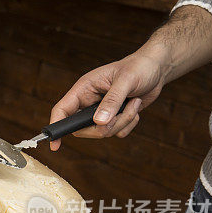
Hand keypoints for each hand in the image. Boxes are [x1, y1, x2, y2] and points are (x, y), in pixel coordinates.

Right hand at [49, 51, 166, 149]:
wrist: (156, 68)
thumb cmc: (139, 67)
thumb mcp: (126, 81)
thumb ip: (112, 101)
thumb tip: (99, 122)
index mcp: (84, 89)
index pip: (62, 110)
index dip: (56, 126)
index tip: (54, 144)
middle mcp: (89, 102)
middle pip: (82, 129)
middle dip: (105, 126)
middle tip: (122, 114)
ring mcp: (101, 111)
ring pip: (102, 132)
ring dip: (122, 122)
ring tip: (134, 104)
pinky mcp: (114, 118)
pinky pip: (116, 132)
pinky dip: (129, 124)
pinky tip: (135, 108)